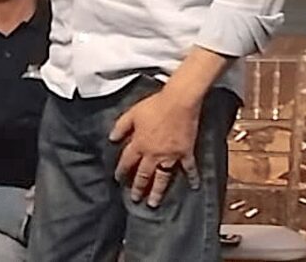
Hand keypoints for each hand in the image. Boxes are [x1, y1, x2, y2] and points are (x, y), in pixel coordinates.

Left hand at [110, 90, 202, 206]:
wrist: (178, 102)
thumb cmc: (154, 106)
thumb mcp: (132, 114)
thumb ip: (121, 127)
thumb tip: (111, 138)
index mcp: (139, 144)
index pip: (127, 161)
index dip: (121, 171)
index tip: (118, 179)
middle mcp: (153, 154)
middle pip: (144, 174)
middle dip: (138, 187)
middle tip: (135, 199)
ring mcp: (170, 155)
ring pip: (162, 177)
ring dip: (158, 191)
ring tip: (154, 203)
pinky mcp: (185, 152)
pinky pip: (189, 168)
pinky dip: (192, 177)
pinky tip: (194, 186)